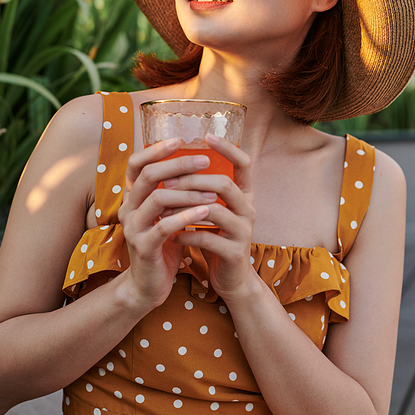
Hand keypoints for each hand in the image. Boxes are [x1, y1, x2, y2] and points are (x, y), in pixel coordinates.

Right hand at [117, 137, 218, 310]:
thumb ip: (174, 192)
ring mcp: (133, 228)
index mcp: (133, 197)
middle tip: (204, 160)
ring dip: (188, 192)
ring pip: (158, 199)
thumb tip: (197, 164)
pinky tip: (206, 214)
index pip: (136, 164)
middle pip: (149, 175)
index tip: (180, 139)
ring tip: (212, 191)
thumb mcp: (167, 214)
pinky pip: (164, 227)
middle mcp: (128, 208)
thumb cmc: (163, 244)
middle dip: (178, 164)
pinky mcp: (143, 247)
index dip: (156, 149)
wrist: (148, 285)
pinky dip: (186, 218)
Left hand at [167, 133, 257, 302]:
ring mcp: (244, 232)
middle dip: (194, 180)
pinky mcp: (234, 253)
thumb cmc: (216, 238)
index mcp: (245, 195)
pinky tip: (172, 233)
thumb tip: (176, 160)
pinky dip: (186, 234)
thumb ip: (203, 189)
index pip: (244, 163)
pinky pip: (208, 238)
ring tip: (165, 206)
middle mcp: (249, 210)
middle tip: (169, 181)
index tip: (207, 135)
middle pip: (225, 184)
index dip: (228, 148)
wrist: (230, 279)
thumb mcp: (214, 210)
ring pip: (217, 211)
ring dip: (187, 206)